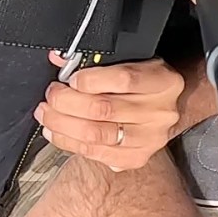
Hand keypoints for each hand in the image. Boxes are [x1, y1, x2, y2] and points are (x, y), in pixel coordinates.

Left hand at [35, 55, 187, 170]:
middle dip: (67, 102)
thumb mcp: (133, 61)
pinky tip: (57, 133)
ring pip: (97, 135)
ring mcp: (150, 139)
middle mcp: (160, 112)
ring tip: (47, 115)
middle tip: (51, 96)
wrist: (170, 107)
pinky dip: (70, 143)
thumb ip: (98, 60)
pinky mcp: (137, 157)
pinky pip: (97, 154)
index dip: (90, 79)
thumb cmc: (145, 82)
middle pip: (105, 109)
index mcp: (163, 81)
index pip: (124, 79)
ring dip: (63, 124)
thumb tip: (59, 58)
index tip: (69, 78)